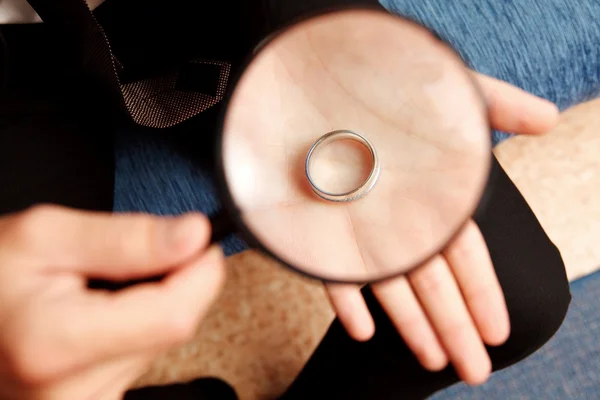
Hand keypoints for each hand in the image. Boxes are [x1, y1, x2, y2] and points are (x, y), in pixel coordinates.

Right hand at [0, 206, 224, 399]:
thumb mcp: (45, 236)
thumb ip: (126, 238)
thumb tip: (194, 235)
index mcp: (57, 344)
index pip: (174, 316)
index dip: (201, 273)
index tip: (200, 241)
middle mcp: (73, 393)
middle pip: (173, 329)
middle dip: (174, 283)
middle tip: (136, 257)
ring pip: (163, 343)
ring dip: (152, 305)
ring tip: (101, 287)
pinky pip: (143, 358)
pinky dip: (137, 327)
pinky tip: (100, 313)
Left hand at [326, 73, 559, 384]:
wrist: (315, 84)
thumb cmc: (384, 86)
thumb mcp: (452, 92)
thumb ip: (499, 106)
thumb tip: (550, 118)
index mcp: (432, 197)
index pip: (466, 256)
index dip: (483, 293)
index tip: (498, 331)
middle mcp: (399, 219)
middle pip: (434, 283)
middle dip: (456, 327)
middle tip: (474, 370)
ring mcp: (360, 228)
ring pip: (391, 287)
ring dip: (411, 324)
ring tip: (433, 360)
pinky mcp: (319, 229)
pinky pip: (331, 272)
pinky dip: (346, 301)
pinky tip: (363, 331)